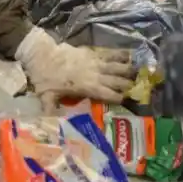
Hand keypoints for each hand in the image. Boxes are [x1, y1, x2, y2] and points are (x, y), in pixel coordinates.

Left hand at [15, 28, 135, 110]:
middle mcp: (94, 74)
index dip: (118, 97)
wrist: (42, 53)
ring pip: (116, 66)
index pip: (107, 94)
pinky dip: (120, 53)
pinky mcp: (92, 51)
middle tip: (139, 87)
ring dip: (128, 69)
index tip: (128, 100)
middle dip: (128, 84)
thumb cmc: (44, 77)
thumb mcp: (46, 97)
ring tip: (140, 71)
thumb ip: (52, 112)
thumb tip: (54, 130)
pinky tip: (130, 54)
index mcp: (86, 87)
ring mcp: (94, 61)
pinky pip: (109, 52)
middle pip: (116, 80)